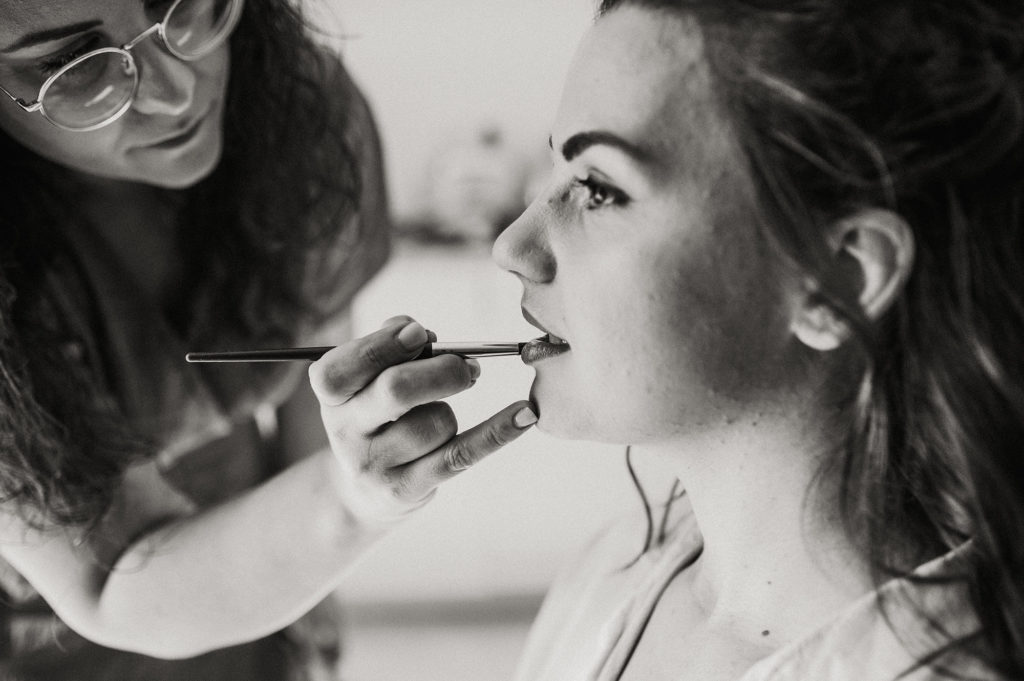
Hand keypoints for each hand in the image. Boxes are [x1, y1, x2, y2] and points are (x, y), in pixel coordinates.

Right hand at [309, 316, 536, 525]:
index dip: (383, 345)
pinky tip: (524, 415)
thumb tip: (428, 337)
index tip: (420, 334)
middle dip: (442, 370)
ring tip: (441, 412)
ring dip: (451, 408)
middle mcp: (345, 433)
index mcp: (331, 398)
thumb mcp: (366, 382)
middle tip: (466, 368)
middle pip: (396, 391)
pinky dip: (497, 431)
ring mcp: (376, 465)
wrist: (365, 491)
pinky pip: (462, 454)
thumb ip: (390, 347)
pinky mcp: (409, 488)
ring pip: (434, 422)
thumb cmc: (376, 416)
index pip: (341, 368)